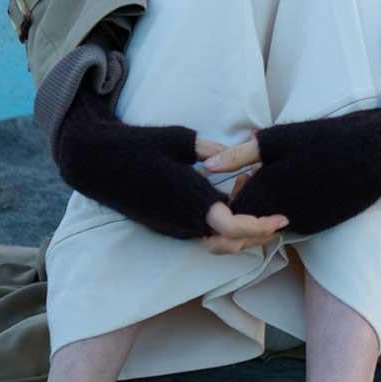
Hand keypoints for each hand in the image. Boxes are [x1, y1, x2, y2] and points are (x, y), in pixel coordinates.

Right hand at [54, 87, 287, 243]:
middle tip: (277, 216)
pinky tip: (230, 206)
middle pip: (231, 241)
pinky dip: (221, 229)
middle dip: (257, 233)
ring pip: (216, 240)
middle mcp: (182, 221)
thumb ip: (210, 150)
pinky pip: (200, 234)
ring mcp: (172, 227)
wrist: (98, 162)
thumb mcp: (181, 139)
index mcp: (190, 200)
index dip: (261, 225)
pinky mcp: (165, 227)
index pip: (234, 226)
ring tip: (257, 209)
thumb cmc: (139, 145)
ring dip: (240, 233)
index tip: (282, 217)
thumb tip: (232, 155)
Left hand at [199, 111, 380, 235]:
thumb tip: (206, 166)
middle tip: (254, 178)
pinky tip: (298, 184)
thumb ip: (238, 156)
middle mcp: (280, 218)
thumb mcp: (278, 139)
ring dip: (265, 210)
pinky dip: (286, 211)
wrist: (376, 156)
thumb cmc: (325, 140)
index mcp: (266, 194)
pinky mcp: (319, 226)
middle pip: (248, 227)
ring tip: (277, 178)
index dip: (228, 199)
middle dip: (244, 209)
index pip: (229, 215)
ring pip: (270, 227)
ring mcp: (302, 225)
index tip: (240, 178)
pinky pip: (292, 224)